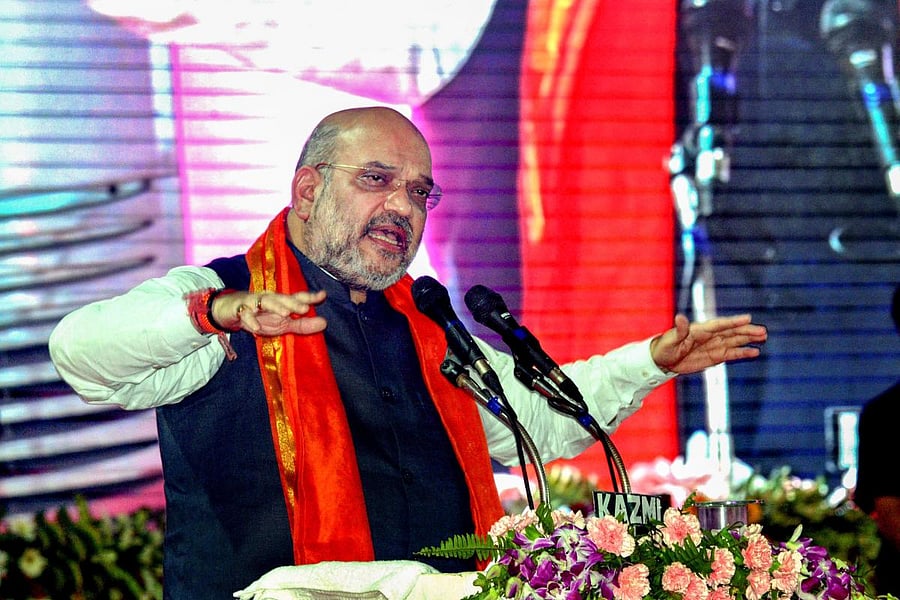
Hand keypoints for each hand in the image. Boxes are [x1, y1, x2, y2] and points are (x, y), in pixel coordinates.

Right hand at [212, 290, 327, 335]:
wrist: (230, 312)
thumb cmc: (260, 317)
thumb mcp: (283, 325)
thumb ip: (302, 324)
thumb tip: (324, 323)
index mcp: (281, 302)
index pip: (297, 298)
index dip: (309, 297)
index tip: (322, 295)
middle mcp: (270, 299)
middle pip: (282, 298)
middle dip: (293, 303)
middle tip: (305, 309)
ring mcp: (254, 302)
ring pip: (266, 301)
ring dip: (275, 306)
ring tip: (285, 314)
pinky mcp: (240, 309)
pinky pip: (245, 314)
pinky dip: (250, 320)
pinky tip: (256, 328)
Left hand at [649, 313, 766, 374]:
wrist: (663, 360)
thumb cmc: (665, 346)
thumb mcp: (670, 339)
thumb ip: (679, 329)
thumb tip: (680, 317)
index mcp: (700, 329)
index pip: (720, 324)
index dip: (733, 322)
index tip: (747, 318)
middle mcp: (710, 336)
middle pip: (732, 332)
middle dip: (747, 331)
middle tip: (763, 331)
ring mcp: (714, 345)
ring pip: (735, 341)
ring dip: (749, 339)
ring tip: (763, 337)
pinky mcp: (716, 356)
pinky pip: (732, 353)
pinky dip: (743, 352)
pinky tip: (755, 352)